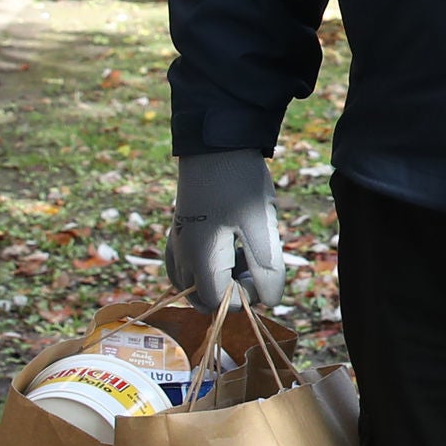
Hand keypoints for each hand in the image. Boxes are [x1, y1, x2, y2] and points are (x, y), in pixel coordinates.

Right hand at [168, 150, 287, 306]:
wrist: (216, 142)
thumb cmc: (241, 183)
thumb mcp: (262, 225)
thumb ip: (267, 267)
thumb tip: (269, 301)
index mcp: (200, 257)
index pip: (220, 302)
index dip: (246, 296)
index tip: (263, 271)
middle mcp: (180, 255)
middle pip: (201, 299)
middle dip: (230, 293)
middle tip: (252, 266)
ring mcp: (175, 243)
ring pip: (191, 285)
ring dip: (217, 282)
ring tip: (241, 254)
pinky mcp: (177, 232)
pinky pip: (183, 267)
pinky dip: (204, 270)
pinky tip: (226, 250)